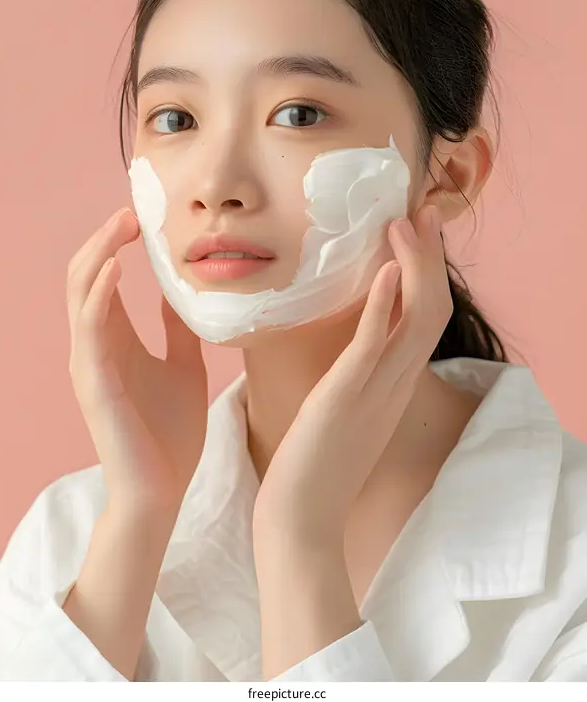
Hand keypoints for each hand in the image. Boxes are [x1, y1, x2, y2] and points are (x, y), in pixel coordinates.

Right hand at [67, 207, 207, 515]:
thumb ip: (178, 329)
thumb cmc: (171, 434)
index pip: (104, 277)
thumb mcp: (184, 365)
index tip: (142, 216)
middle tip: (132, 212)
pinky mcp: (94, 382)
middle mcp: (95, 345)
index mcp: (115, 340)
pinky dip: (98, 295)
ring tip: (123, 227)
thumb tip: (185, 292)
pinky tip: (116, 271)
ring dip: (100, 254)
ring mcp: (90, 362)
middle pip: (84, 276)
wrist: (163, 491)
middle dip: (105, 239)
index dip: (116, 243)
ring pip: (80, 293)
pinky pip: (88, 329)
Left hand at [252, 204, 451, 548]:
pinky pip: (374, 345)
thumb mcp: (343, 412)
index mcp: (395, 384)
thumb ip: (354, 376)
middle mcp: (396, 383)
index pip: (427, 317)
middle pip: (433, 308)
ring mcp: (376, 390)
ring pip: (415, 318)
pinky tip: (385, 271)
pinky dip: (384, 304)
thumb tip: (347, 346)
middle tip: (425, 211)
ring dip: (414, 266)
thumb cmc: (313, 466)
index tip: (419, 231)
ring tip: (405, 224)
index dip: (429, 271)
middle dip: (432, 256)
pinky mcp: (346, 396)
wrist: (299, 520)